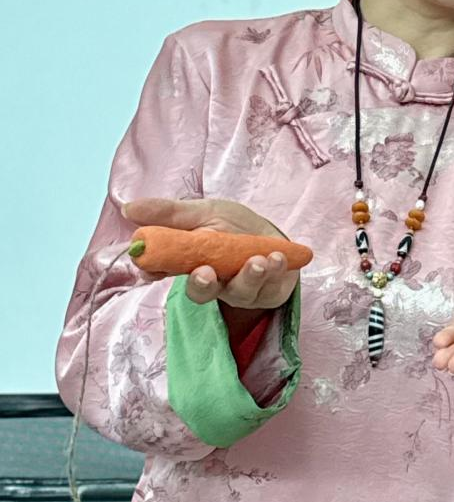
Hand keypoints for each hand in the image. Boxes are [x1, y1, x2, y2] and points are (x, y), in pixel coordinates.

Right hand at [123, 196, 294, 314]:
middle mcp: (212, 281)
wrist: (272, 234)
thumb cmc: (232, 226)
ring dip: (249, 276)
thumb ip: (170, 213)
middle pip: (199, 292)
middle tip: (206, 272)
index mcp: (188, 262)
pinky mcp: (267, 293)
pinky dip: (275, 271)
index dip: (155, 270)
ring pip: (239, 292)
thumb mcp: (203, 212)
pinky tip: (278, 257)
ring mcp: (239, 290)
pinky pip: (269, 288)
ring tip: (260, 261)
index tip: (151, 268)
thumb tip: (128, 208)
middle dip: (202, 284)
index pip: (163, 271)